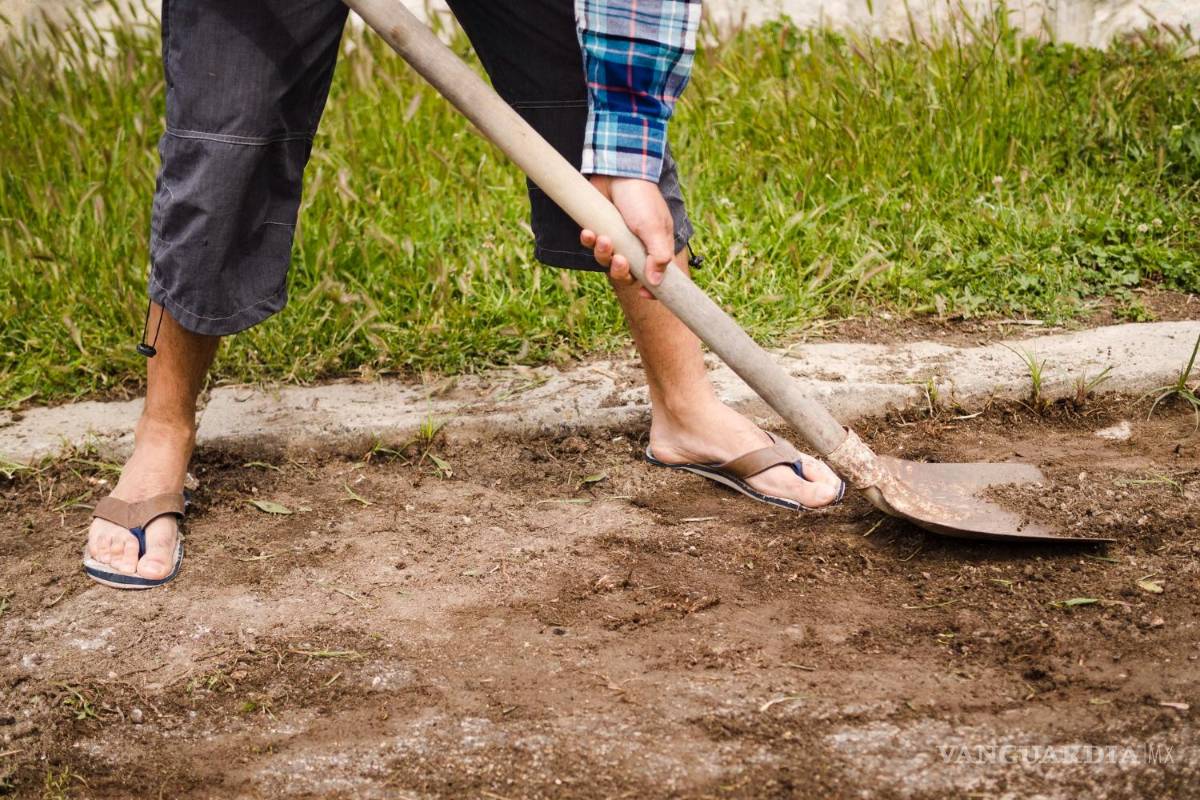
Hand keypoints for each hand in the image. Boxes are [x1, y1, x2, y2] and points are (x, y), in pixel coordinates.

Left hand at [580, 176, 673, 299]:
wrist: (619, 170)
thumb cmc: (642, 199)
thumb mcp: (655, 229)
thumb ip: (659, 256)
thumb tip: (657, 283)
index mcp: (654, 247)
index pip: (655, 276)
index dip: (650, 289)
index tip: (643, 294)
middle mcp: (635, 246)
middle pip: (626, 274)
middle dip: (620, 271)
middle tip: (619, 259)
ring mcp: (616, 238)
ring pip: (606, 261)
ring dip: (603, 254)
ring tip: (603, 239)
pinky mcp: (599, 229)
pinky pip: (591, 245)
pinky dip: (588, 241)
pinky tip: (588, 231)